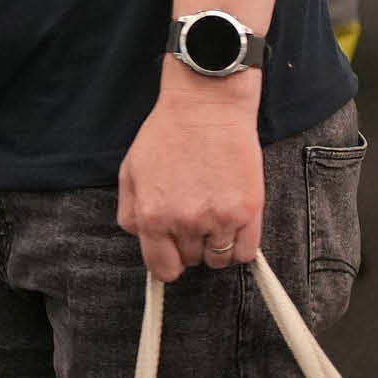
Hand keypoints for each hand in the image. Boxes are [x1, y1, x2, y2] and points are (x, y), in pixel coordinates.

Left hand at [116, 70, 264, 281]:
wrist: (206, 109)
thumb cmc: (166, 136)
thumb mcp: (129, 172)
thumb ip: (130, 212)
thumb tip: (141, 239)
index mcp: (151, 216)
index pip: (161, 268)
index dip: (166, 262)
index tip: (172, 254)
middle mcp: (184, 223)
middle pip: (190, 261)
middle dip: (189, 245)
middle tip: (191, 216)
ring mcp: (218, 219)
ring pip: (218, 260)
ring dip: (214, 245)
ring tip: (212, 216)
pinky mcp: (248, 212)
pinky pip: (246, 253)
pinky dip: (239, 246)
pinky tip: (232, 225)